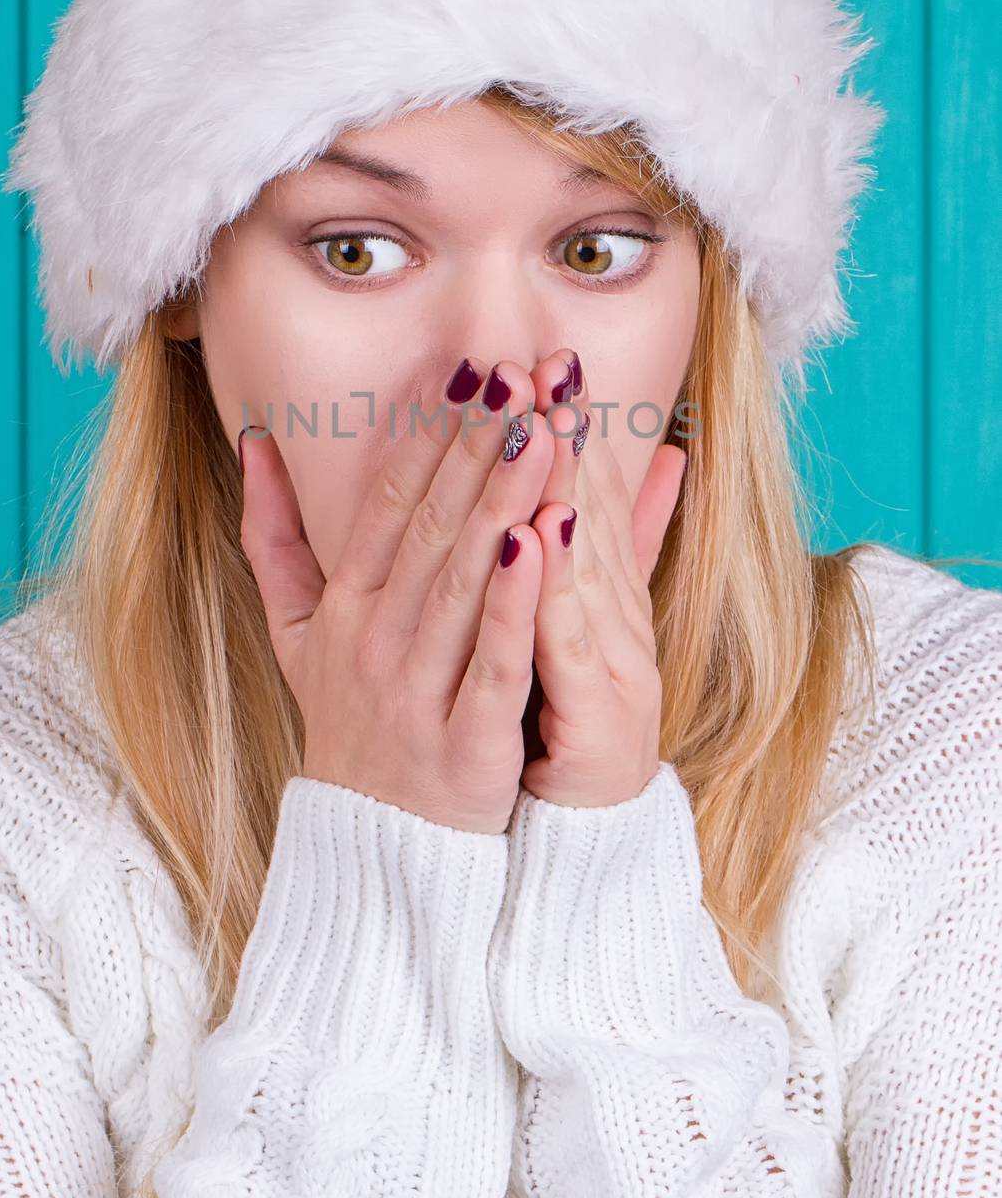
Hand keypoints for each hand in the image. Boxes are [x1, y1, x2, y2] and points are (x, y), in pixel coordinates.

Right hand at [236, 355, 555, 834]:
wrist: (375, 854)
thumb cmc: (349, 726)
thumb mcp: (295, 634)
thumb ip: (273, 539)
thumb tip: (253, 444)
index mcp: (344, 608)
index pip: (386, 503)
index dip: (429, 434)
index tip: (469, 369)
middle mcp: (373, 640)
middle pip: (430, 526)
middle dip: (477, 445)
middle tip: (517, 372)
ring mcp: (414, 691)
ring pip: (463, 579)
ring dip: (503, 499)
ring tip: (543, 430)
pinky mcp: (464, 745)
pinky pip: (491, 661)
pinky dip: (515, 602)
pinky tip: (540, 541)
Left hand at [520, 348, 686, 808]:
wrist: (588, 837)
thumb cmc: (571, 723)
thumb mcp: (585, 628)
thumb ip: (612, 547)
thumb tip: (657, 459)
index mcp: (607, 599)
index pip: (592, 497)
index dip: (573, 427)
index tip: (552, 361)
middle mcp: (618, 621)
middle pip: (593, 513)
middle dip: (570, 434)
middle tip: (552, 362)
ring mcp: (614, 663)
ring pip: (585, 562)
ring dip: (568, 485)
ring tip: (549, 419)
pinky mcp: (597, 712)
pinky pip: (570, 639)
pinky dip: (555, 584)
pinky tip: (540, 532)